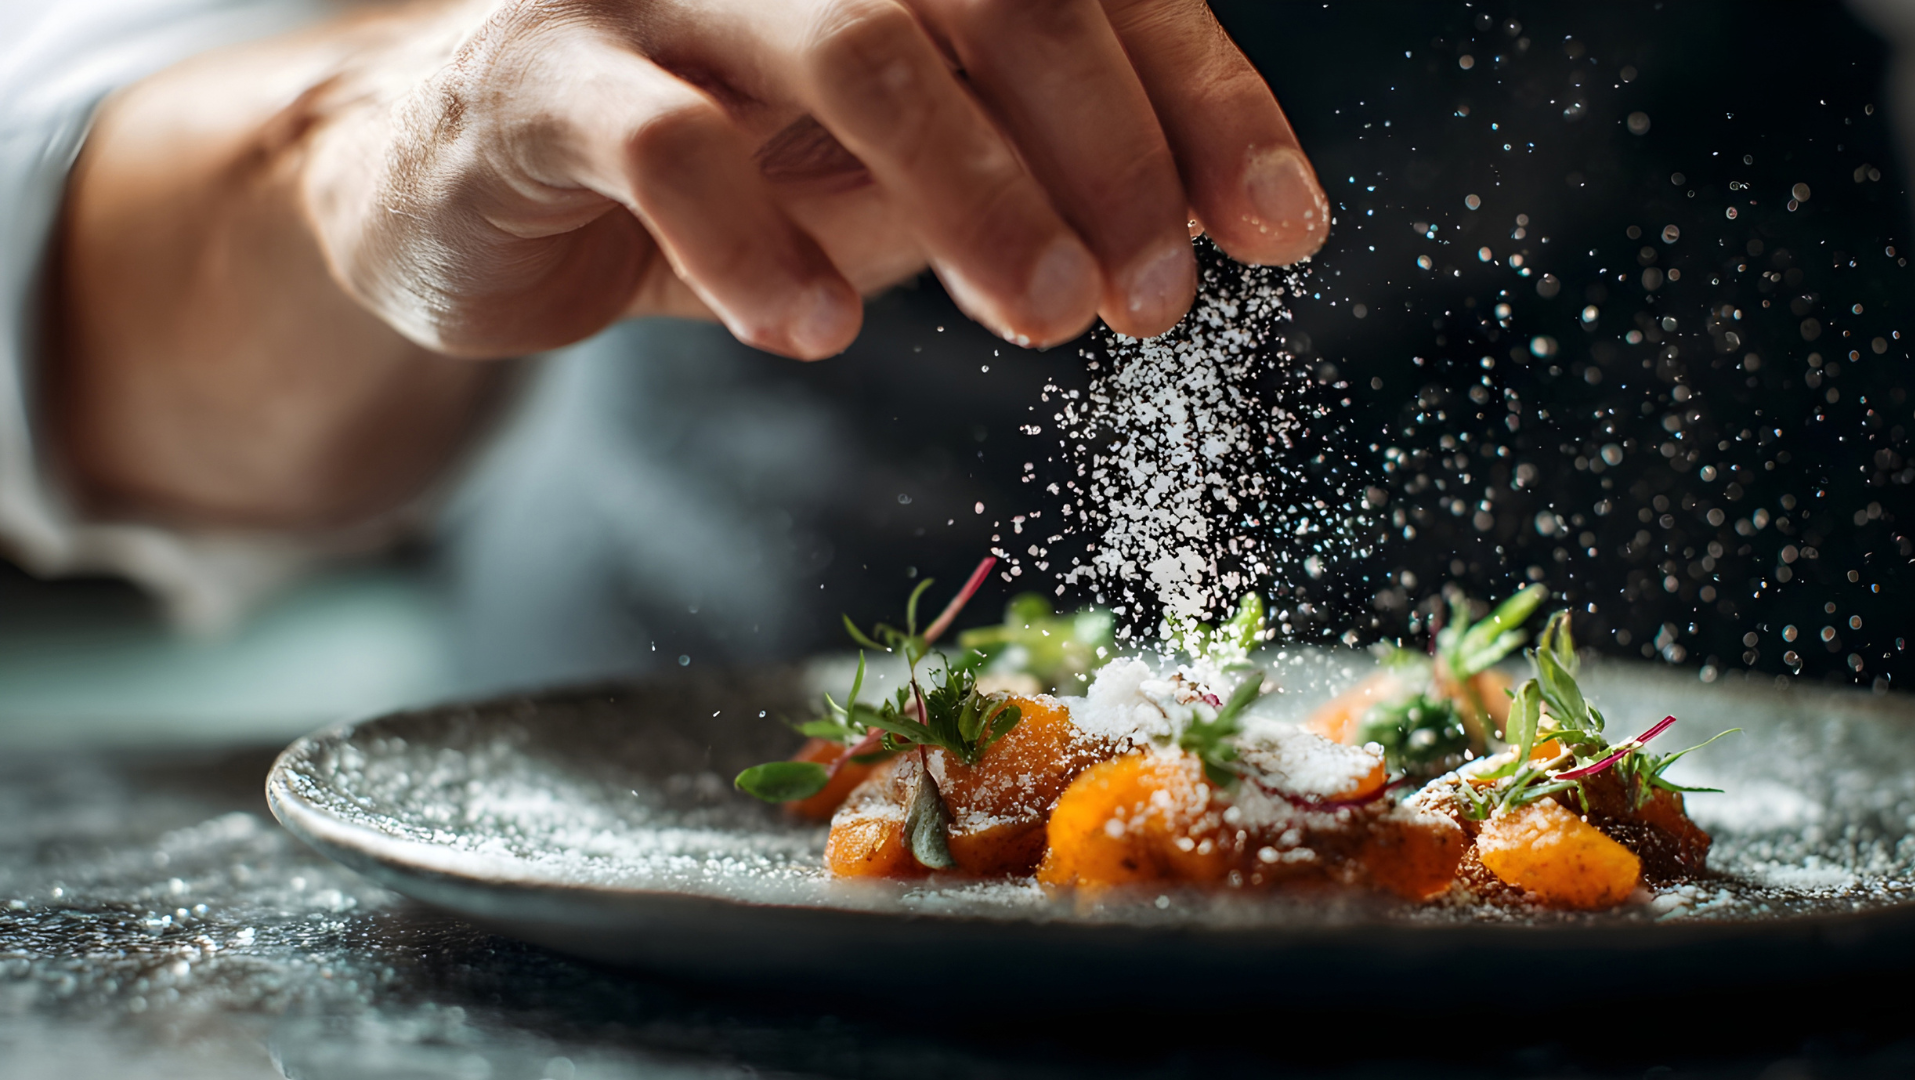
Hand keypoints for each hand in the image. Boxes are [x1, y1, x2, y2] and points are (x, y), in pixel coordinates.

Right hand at [304, 0, 1329, 360]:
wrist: (470, 182)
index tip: (1281, 227)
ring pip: (848, 45)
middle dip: (1105, 149)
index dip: (1202, 99)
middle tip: (1151, 297)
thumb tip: (1215, 220)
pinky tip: (816, 330)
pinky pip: (662, 143)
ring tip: (1044, 318)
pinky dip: (754, 243)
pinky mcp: (537, 76)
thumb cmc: (718, 165)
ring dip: (970, 190)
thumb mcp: (898, 170)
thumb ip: (1035, 167)